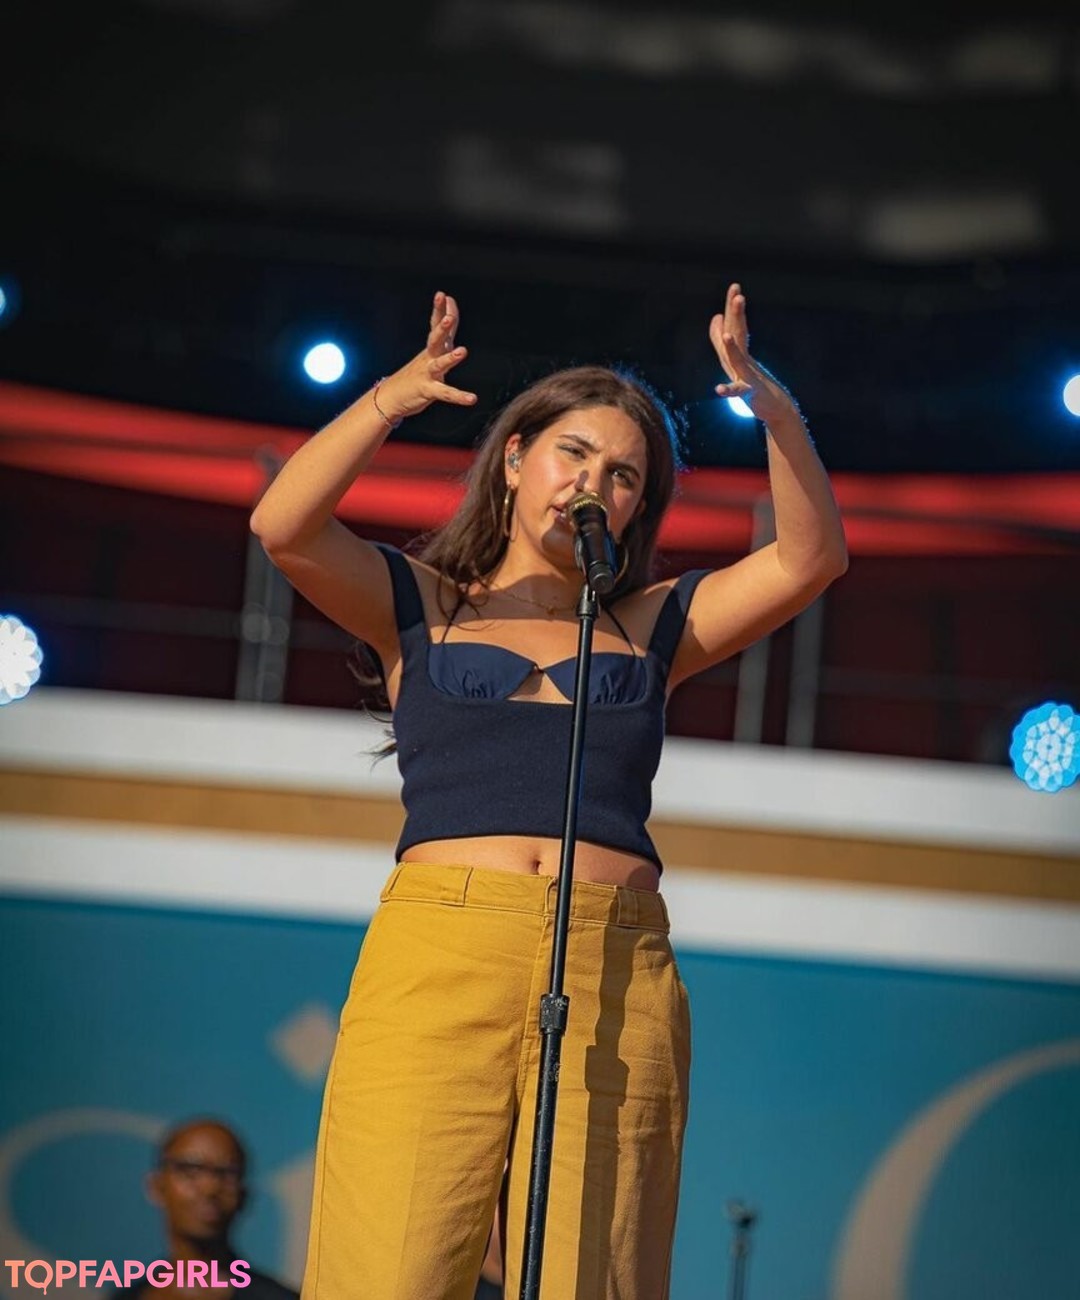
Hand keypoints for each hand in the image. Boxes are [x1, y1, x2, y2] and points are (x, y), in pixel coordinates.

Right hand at [377, 291, 477, 420]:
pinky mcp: (429, 391)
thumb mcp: (432, 350)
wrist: (392, 396)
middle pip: (435, 339)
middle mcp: (429, 357)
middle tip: (448, 317)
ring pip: (439, 364)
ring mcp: (428, 374)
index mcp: (432, 347)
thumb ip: (444, 330)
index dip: (441, 311)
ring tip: (462, 351)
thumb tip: (449, 306)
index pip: (436, 325)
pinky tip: (472, 398)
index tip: (443, 296)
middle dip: (442, 328)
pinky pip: (446, 393)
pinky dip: (459, 396)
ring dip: (450, 358)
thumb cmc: (417, 372)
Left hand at [709, 283, 798, 425]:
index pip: (735, 326)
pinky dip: (729, 390)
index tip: (734, 286)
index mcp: (739, 352)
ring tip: (726, 335)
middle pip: (738, 336)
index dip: (733, 308)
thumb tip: (715, 318)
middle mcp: (744, 361)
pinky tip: (718, 389)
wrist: (776, 407)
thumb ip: (720, 340)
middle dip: (737, 316)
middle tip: (738, 294)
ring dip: (732, 348)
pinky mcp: (749, 395)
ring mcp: (747, 376)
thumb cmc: (756, 383)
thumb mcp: (735, 360)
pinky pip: (738, 392)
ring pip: (738, 361)